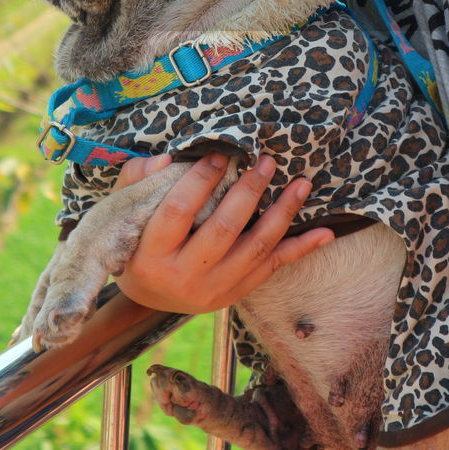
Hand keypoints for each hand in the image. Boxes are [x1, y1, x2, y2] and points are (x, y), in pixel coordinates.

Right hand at [111, 151, 334, 313]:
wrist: (146, 294)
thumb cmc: (136, 240)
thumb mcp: (124, 210)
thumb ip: (138, 179)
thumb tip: (169, 158)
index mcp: (151, 255)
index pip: (178, 211)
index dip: (201, 179)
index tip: (222, 153)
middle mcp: (183, 277)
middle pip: (224, 228)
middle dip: (250, 191)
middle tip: (267, 161)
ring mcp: (212, 290)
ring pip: (255, 249)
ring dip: (282, 214)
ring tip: (301, 184)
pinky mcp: (234, 295)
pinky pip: (272, 269)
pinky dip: (300, 250)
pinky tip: (324, 233)